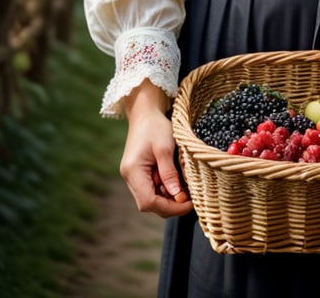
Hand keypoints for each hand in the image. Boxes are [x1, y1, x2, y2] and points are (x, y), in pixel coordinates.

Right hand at [120, 79, 192, 218]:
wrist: (145, 113)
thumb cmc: (155, 126)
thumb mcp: (165, 148)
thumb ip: (169, 173)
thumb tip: (177, 196)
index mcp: (133, 171)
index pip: (148, 201)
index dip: (169, 206)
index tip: (188, 203)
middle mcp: (129, 177)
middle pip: (148, 203)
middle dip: (170, 204)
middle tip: (190, 198)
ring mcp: (133, 176)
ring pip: (150, 198)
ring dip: (168, 197)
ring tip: (185, 188)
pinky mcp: (139, 173)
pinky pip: (152, 188)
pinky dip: (165, 189)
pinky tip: (177, 181)